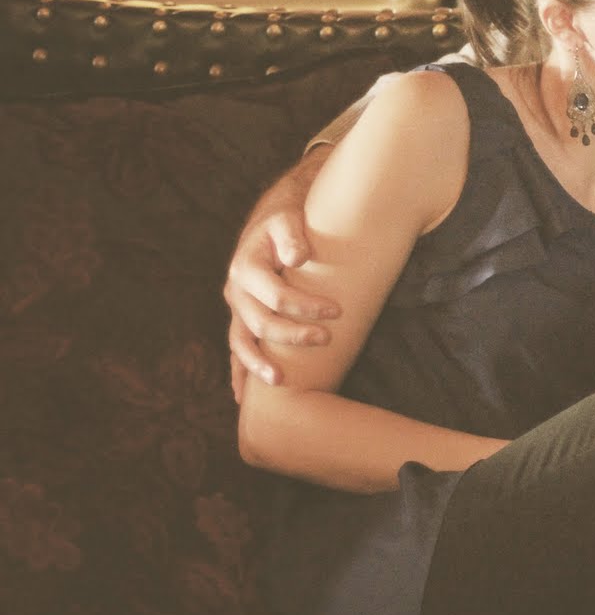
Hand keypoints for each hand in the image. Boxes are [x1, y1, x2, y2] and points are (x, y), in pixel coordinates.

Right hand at [223, 180, 339, 385]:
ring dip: (258, 364)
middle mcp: (236, 290)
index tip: (338, 312)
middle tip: (327, 338)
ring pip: (241, 342)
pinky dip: (239, 370)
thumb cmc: (288, 221)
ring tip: (280, 382)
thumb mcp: (288, 219)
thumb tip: (298, 257)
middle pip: (261, 322)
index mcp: (246, 267)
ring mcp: (236, 308)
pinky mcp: (241, 318)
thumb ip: (291, 236)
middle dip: (293, 334)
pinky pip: (237, 347)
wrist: (272, 220)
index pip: (276, 295)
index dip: (306, 307)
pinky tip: (242, 395)